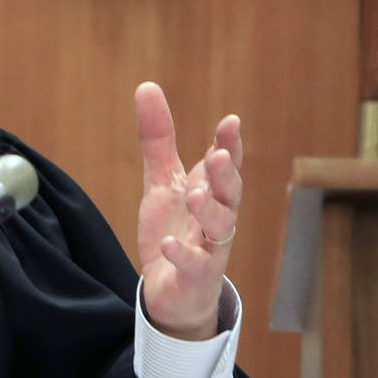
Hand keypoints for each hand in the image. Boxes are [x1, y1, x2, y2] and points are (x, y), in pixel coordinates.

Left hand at [134, 82, 241, 340]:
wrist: (171, 291)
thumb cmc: (175, 230)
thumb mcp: (162, 181)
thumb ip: (158, 139)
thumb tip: (146, 86)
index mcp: (210, 192)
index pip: (225, 165)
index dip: (229, 144)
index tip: (230, 122)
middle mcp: (216, 218)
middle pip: (230, 194)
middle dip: (226, 175)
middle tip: (217, 156)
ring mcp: (210, 249)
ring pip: (221, 229)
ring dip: (210, 211)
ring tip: (194, 194)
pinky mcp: (196, 277)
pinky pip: (195, 266)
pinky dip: (182, 255)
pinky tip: (167, 245)